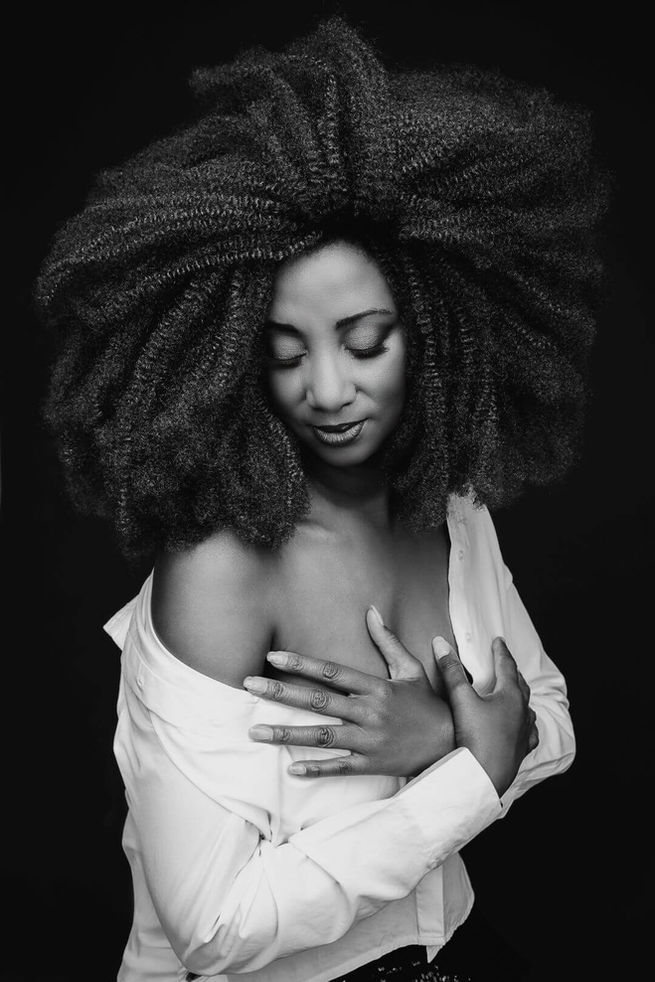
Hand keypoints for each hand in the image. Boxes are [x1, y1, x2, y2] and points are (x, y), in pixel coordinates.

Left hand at [244, 606, 454, 777]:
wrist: (454, 746)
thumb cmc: (429, 705)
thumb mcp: (411, 669)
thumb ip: (388, 641)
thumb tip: (372, 610)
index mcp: (376, 687)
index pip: (332, 672)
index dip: (302, 663)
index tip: (274, 657)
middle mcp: (369, 712)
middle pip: (318, 701)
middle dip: (281, 693)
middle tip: (249, 686)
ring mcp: (368, 741)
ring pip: (321, 736)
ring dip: (286, 734)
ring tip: (254, 732)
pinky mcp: (372, 765)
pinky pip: (339, 768)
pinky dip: (316, 769)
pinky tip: (291, 769)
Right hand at [433, 636, 538, 797]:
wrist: (483, 777)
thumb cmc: (474, 737)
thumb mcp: (460, 699)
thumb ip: (451, 670)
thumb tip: (441, 643)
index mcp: (510, 696)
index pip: (507, 666)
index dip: (501, 651)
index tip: (498, 641)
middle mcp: (521, 712)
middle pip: (520, 684)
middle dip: (512, 670)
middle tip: (505, 661)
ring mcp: (524, 732)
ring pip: (527, 708)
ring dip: (520, 695)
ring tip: (516, 690)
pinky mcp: (521, 750)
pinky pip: (530, 732)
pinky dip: (526, 724)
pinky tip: (523, 726)